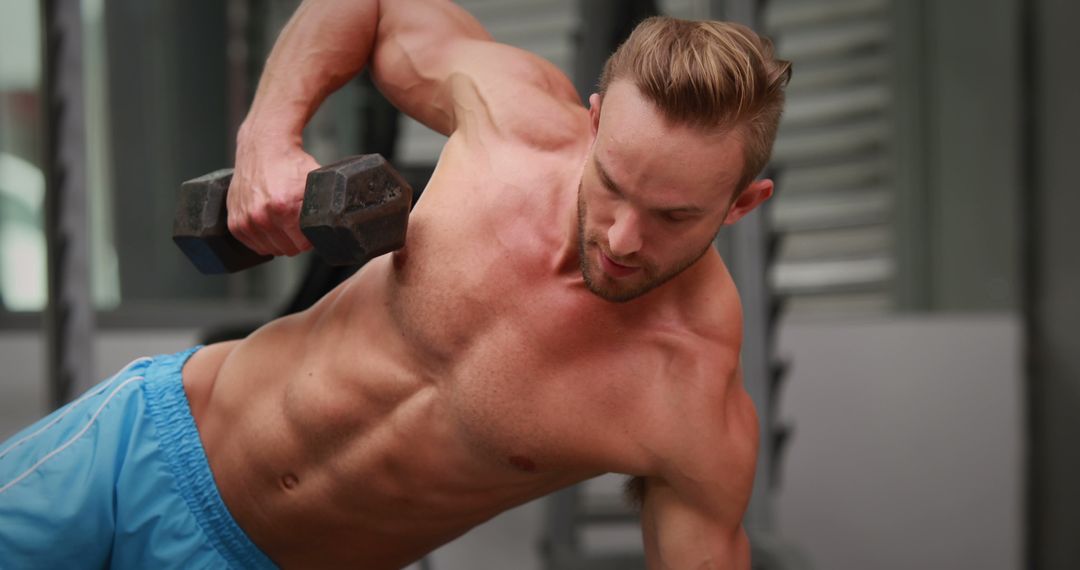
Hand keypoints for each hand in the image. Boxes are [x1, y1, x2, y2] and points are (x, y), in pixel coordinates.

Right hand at [227, 127, 319, 255]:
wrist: (263, 146)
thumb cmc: (290, 163)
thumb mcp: (315, 181)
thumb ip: (326, 204)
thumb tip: (338, 223)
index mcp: (284, 208)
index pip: (302, 245)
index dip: (309, 238)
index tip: (309, 227)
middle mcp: (261, 216)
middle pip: (287, 249)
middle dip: (295, 239)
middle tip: (295, 222)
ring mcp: (245, 220)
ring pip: (271, 249)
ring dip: (278, 239)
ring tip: (281, 220)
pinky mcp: (234, 222)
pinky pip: (253, 245)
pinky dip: (262, 238)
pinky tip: (268, 223)